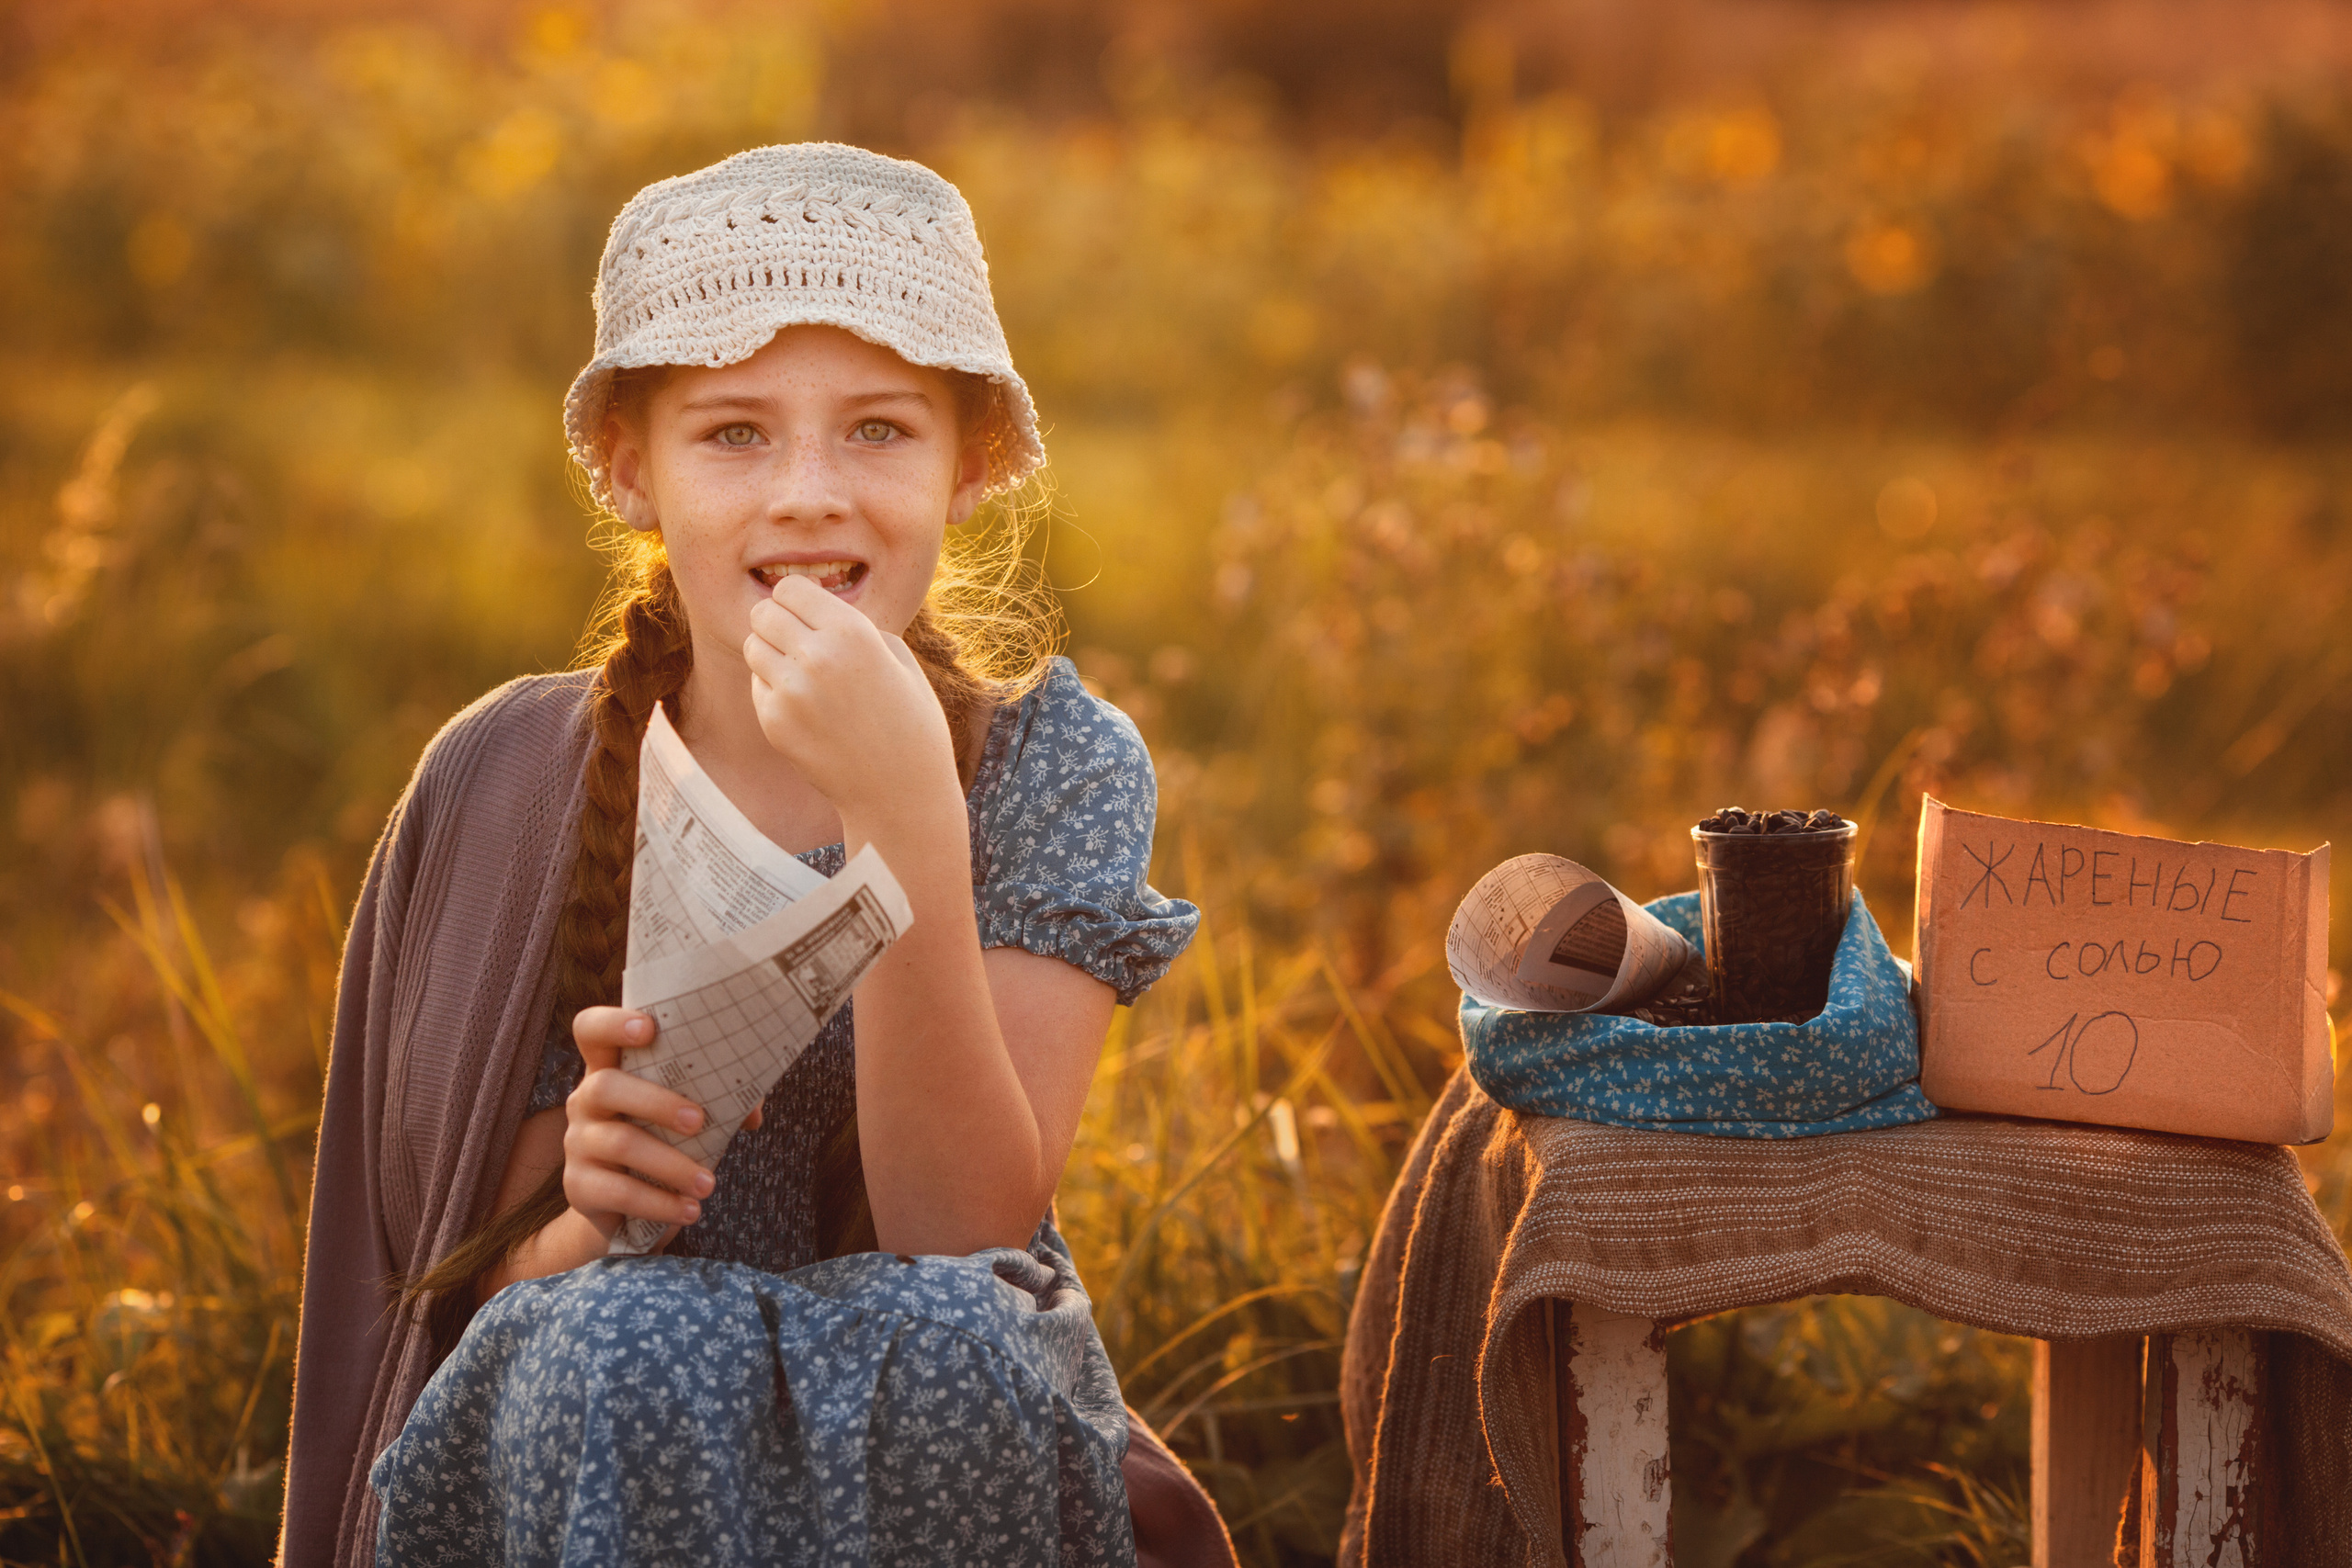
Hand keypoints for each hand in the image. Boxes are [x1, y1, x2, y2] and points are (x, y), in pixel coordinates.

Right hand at [563, 1007, 759, 1242]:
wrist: (623, 1209)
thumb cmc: (662, 1142)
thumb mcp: (684, 1115)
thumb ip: (718, 1100)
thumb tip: (751, 1113)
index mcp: (611, 1069)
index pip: (591, 1030)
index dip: (612, 1023)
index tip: (649, 1028)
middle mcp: (585, 1100)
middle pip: (606, 1086)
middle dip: (658, 1102)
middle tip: (700, 1122)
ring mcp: (577, 1143)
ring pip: (620, 1143)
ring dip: (672, 1165)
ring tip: (709, 1184)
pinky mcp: (579, 1186)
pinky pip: (617, 1191)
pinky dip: (660, 1203)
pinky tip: (689, 1210)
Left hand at [742, 576, 963, 834]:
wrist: (901, 793)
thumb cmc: (910, 722)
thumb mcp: (900, 660)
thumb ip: (858, 626)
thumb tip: (817, 608)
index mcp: (853, 632)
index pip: (791, 587)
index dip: (797, 598)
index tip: (807, 612)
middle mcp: (816, 656)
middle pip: (763, 612)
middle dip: (777, 621)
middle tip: (797, 640)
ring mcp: (790, 692)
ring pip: (753, 646)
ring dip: (771, 653)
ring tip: (802, 673)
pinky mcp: (774, 723)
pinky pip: (757, 685)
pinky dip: (774, 689)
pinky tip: (807, 708)